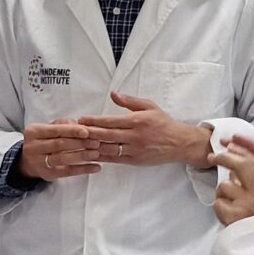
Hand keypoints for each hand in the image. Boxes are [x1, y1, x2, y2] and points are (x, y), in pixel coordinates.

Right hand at [19, 120, 105, 181]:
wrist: (29, 160)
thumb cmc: (44, 140)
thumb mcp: (50, 128)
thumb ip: (64, 124)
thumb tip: (81, 126)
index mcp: (33, 131)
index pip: (55, 130)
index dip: (72, 131)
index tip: (87, 132)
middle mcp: (32, 147)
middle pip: (59, 144)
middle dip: (79, 143)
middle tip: (96, 143)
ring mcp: (38, 162)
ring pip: (62, 158)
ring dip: (81, 156)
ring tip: (96, 154)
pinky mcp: (47, 174)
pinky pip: (67, 172)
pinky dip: (82, 169)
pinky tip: (95, 167)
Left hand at [76, 91, 212, 169]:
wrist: (179, 143)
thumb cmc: (163, 123)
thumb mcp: (149, 106)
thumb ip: (130, 101)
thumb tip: (113, 93)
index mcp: (138, 121)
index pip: (111, 121)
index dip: (95, 121)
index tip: (82, 119)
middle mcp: (135, 136)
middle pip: (107, 135)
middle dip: (89, 133)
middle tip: (74, 131)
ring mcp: (135, 150)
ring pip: (109, 149)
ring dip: (92, 147)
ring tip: (78, 144)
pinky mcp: (135, 160)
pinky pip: (115, 159)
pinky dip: (102, 157)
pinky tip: (91, 154)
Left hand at [213, 135, 253, 229]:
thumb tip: (239, 168)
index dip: (244, 147)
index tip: (231, 140)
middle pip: (241, 165)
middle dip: (225, 157)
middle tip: (212, 156)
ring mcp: (247, 205)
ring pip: (225, 186)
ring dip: (223, 192)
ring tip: (230, 203)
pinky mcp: (234, 217)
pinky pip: (218, 204)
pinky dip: (219, 209)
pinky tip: (227, 215)